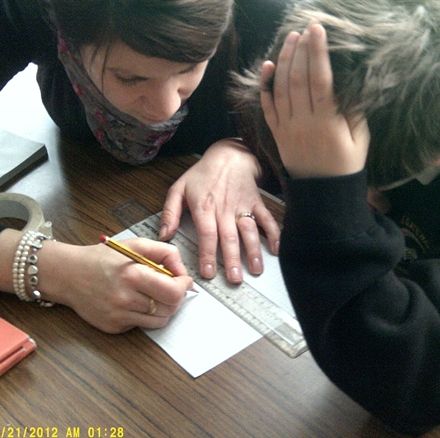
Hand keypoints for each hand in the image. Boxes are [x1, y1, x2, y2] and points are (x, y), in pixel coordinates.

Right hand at [39, 237, 193, 332]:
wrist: (68, 274)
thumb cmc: (103, 258)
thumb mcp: (135, 245)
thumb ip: (164, 253)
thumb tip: (183, 271)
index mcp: (133, 275)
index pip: (174, 292)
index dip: (184, 286)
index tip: (184, 280)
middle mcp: (126, 299)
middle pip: (170, 308)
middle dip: (176, 298)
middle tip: (171, 287)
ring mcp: (119, 316)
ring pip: (159, 321)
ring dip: (163, 308)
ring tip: (153, 294)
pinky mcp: (113, 327)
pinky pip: (142, 325)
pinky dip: (145, 315)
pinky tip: (135, 302)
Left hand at [159, 139, 280, 283]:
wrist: (229, 155)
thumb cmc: (203, 173)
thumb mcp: (179, 188)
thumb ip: (170, 213)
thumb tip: (164, 235)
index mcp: (204, 207)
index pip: (207, 234)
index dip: (208, 254)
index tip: (209, 272)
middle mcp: (225, 209)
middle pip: (229, 237)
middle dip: (232, 260)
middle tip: (234, 280)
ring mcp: (242, 206)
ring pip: (249, 231)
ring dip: (253, 251)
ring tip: (256, 270)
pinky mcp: (256, 203)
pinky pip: (267, 220)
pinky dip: (273, 234)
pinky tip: (276, 250)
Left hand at [260, 21, 369, 177]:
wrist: (322, 194)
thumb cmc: (346, 166)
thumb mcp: (360, 140)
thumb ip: (354, 113)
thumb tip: (349, 86)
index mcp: (327, 122)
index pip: (321, 79)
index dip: (318, 53)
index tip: (318, 31)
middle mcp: (304, 122)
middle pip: (299, 79)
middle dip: (300, 51)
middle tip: (303, 30)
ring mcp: (287, 128)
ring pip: (281, 89)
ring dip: (284, 61)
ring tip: (289, 40)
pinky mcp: (277, 134)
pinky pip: (268, 107)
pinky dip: (265, 86)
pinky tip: (268, 67)